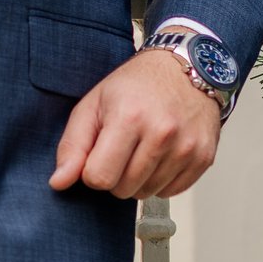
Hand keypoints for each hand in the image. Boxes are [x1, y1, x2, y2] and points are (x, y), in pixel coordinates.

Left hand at [49, 48, 222, 200]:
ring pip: (146, 194)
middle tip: (123, 147)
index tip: (100, 151)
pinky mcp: (203, 158)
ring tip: (143, 147)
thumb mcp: (94, 104)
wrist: (187, 67)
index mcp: (129, 117)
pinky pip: (171, 192)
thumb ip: (72, 146)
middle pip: (123, 190)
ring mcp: (186, 147)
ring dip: (139, 178)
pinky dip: (162, 180)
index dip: (93, 170)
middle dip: (116, 175)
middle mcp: (162, 134)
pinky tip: (162, 154)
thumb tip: (59, 183)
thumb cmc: (137, 84)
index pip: (99, 178)